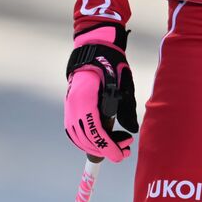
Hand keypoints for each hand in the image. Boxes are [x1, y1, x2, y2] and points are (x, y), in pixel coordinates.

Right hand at [64, 25, 138, 161]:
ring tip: (117, 146)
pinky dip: (88, 140)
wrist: (94, 47)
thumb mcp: (123, 83)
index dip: (107, 146)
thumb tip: (131, 130)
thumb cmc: (110, 62)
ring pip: (79, 138)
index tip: (120, 155)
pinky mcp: (71, 107)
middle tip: (125, 151)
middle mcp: (73, 105)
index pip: (94, 131)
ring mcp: (69, 106)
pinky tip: (103, 141)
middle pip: (85, 138)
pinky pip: (76, 131)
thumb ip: (126, 107)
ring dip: (97, 146)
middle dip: (105, 149)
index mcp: (85, 98)